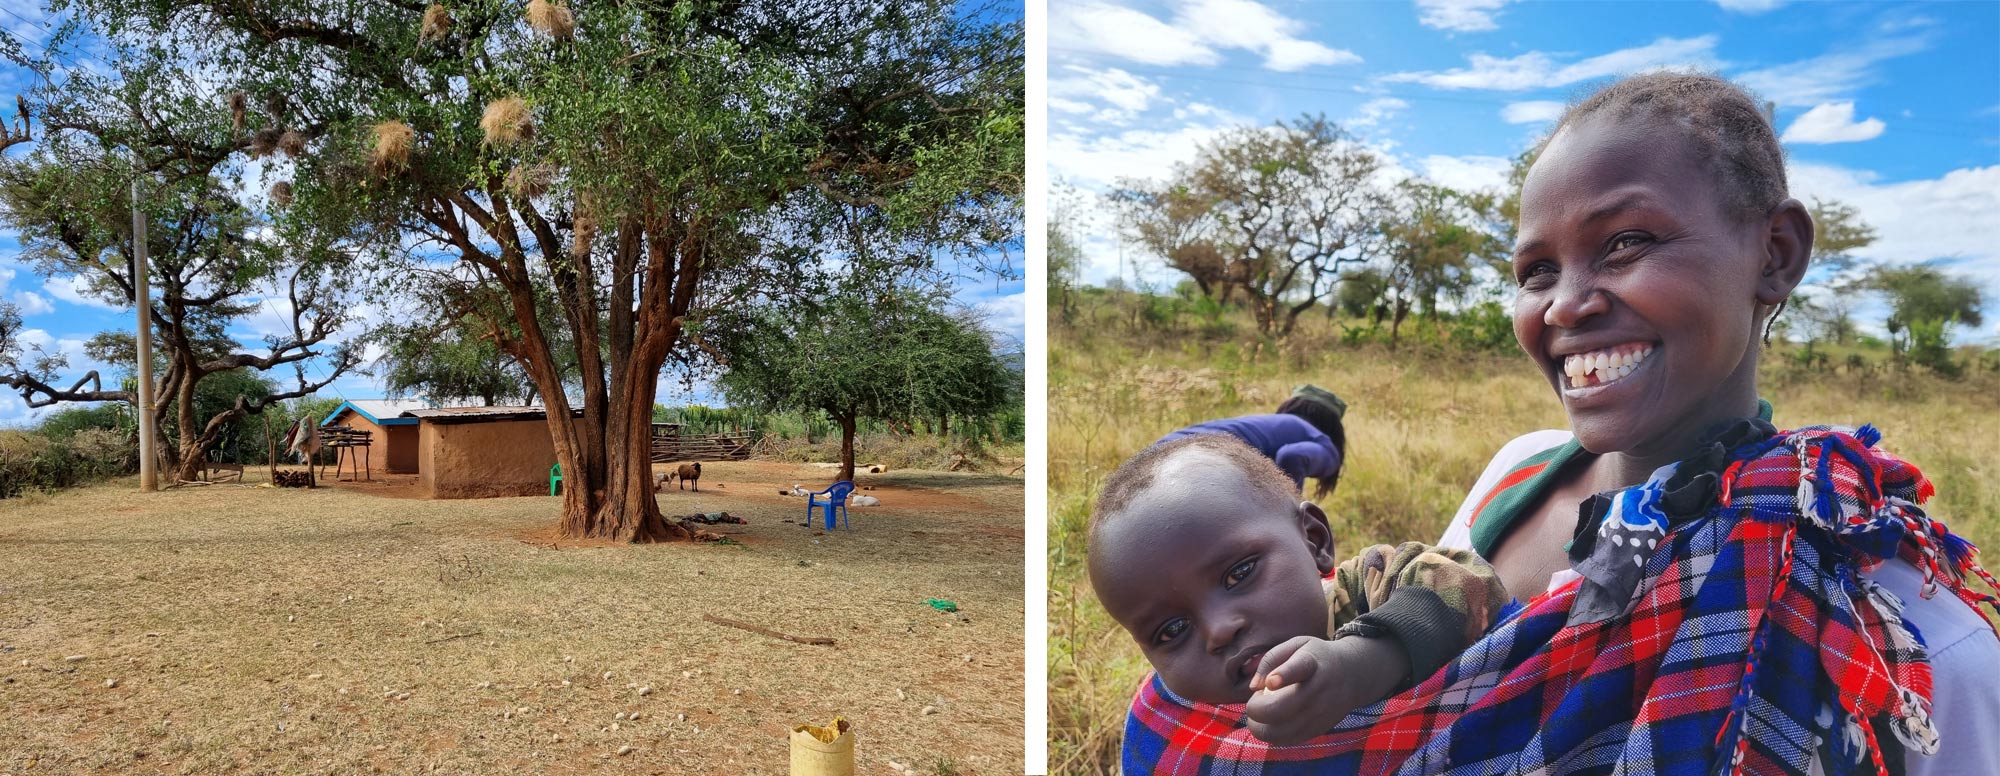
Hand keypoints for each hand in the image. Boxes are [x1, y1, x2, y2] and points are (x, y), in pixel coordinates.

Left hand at [1244, 636, 1408, 745]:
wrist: (1353, 675)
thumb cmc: (1316, 657)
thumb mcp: (1296, 645)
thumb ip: (1271, 659)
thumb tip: (1254, 686)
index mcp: (1311, 663)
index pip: (1298, 669)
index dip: (1283, 676)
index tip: (1272, 681)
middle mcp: (1317, 691)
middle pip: (1279, 709)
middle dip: (1255, 708)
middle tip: (1257, 699)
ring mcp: (1319, 714)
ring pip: (1278, 732)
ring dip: (1259, 725)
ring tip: (1265, 710)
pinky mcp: (1318, 729)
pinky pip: (1286, 740)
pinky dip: (1271, 734)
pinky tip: (1273, 721)